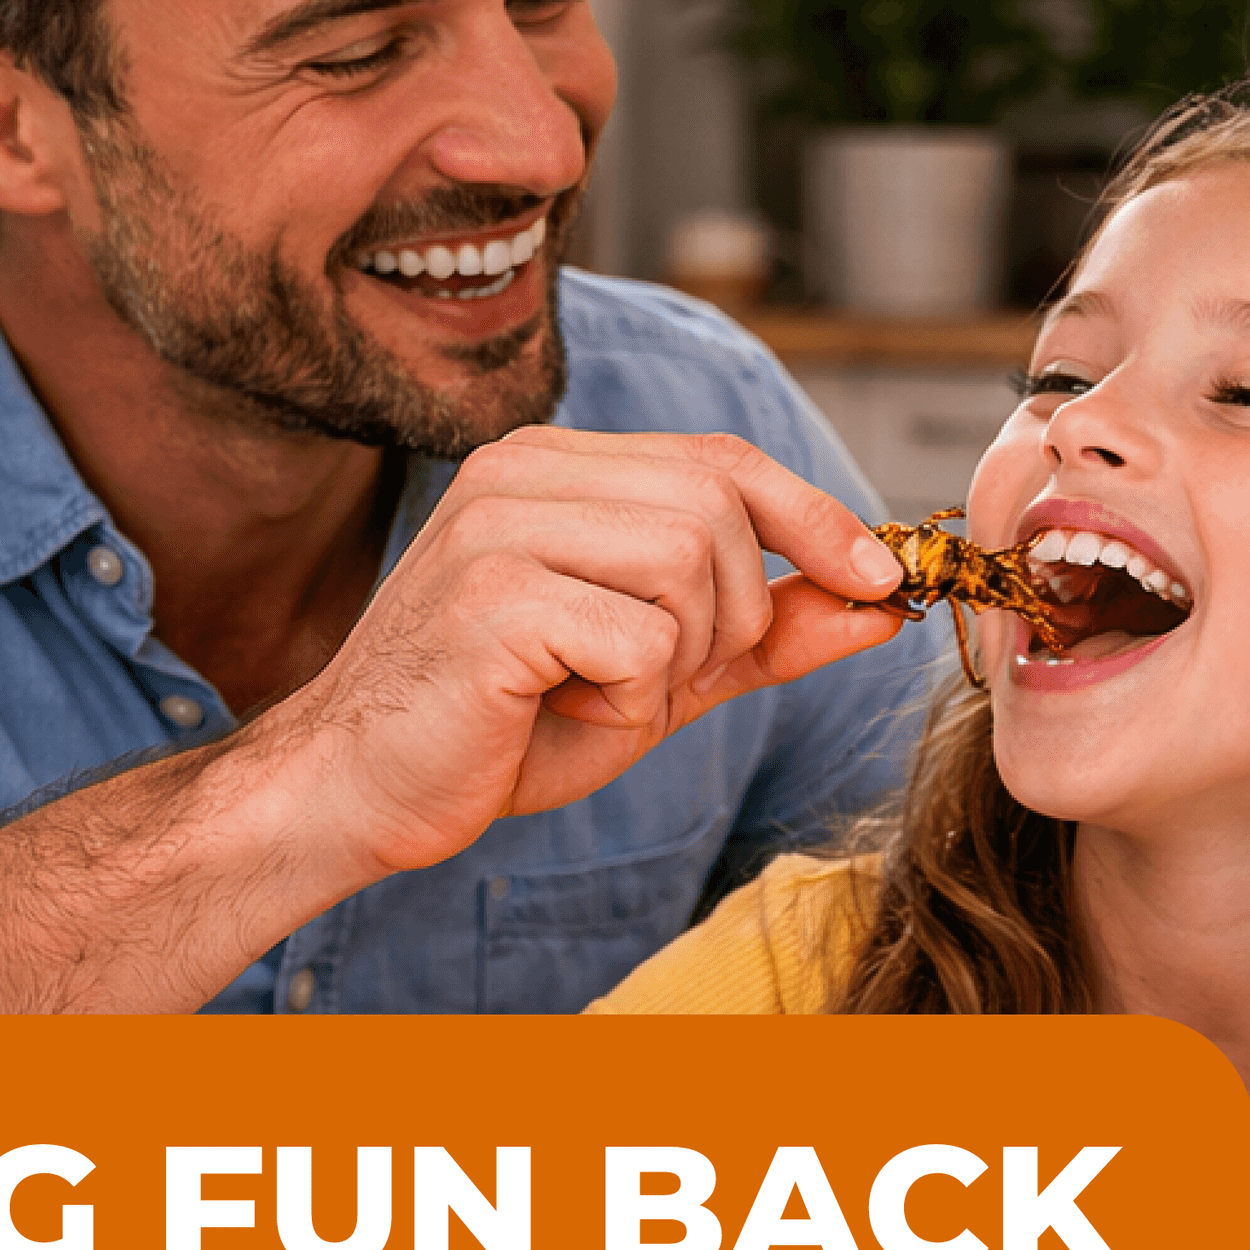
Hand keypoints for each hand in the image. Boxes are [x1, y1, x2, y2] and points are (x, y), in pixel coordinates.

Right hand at [237, 428, 908, 889]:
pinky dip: (628, 698)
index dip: (815, 517)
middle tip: (667, 676)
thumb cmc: (503, 727)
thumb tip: (883, 602)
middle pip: (719, 507)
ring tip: (598, 691)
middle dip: (735, 612)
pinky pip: (639, 638)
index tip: (882, 580)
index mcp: (559, 465)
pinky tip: (558, 709)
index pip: (723, 459)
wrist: (366, 790)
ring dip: (676, 659)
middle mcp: (524, 471)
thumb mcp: (662, 673)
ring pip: (689, 566)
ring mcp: (500, 523)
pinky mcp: (491, 594)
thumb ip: (766, 630)